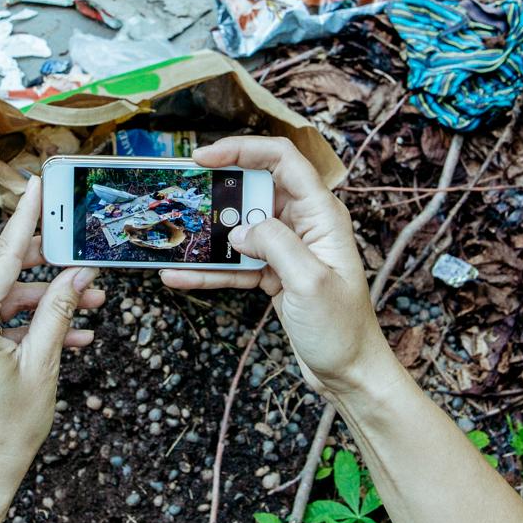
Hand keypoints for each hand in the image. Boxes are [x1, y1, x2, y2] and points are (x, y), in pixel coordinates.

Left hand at [0, 181, 103, 505]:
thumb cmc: (2, 433)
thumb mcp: (42, 367)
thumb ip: (59, 312)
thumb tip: (77, 273)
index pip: (2, 255)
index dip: (26, 219)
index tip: (38, 187)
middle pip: (1, 272)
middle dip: (46, 266)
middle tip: (82, 258)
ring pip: (0, 296)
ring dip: (42, 298)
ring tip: (87, 302)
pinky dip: (26, 323)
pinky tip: (68, 334)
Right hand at [161, 137, 391, 396]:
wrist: (348, 372)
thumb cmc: (342, 328)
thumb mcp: (309, 282)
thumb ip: (274, 244)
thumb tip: (239, 228)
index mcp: (321, 214)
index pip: (282, 160)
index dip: (243, 149)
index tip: (204, 157)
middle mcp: (304, 224)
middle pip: (256, 188)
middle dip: (219, 190)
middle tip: (184, 195)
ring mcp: (287, 249)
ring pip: (240, 227)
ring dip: (208, 233)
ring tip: (174, 236)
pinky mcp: (273, 273)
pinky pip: (234, 263)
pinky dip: (208, 269)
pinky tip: (177, 276)